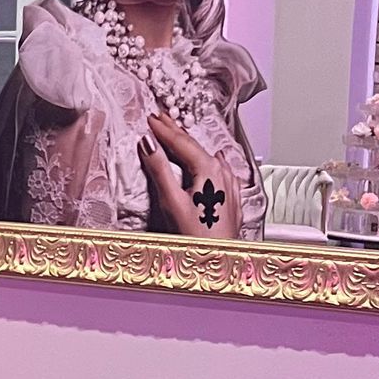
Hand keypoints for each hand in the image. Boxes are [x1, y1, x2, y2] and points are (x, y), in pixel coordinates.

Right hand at [139, 112, 241, 237]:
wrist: (219, 261)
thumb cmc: (196, 237)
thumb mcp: (171, 202)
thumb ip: (159, 170)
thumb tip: (148, 144)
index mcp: (208, 169)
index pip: (180, 142)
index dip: (163, 129)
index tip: (150, 118)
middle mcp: (222, 173)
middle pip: (194, 145)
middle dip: (176, 131)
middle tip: (161, 117)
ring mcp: (228, 185)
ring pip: (207, 156)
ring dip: (189, 144)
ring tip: (178, 133)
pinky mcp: (230, 197)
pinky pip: (219, 169)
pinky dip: (208, 159)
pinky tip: (213, 157)